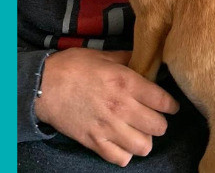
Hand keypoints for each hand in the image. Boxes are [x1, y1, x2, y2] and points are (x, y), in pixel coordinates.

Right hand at [34, 48, 179, 166]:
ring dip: (145, 140)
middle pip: (159, 127)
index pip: (165, 102)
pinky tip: (122, 144)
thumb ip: (129, 59)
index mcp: (128, 84)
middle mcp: (122, 108)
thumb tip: (148, 58)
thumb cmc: (73, 67)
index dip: (172, 105)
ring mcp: (108, 127)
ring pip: (144, 146)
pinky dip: (125, 154)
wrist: (41, 85)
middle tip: (153, 119)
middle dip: (160, 123)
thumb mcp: (104, 56)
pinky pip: (119, 158)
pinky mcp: (93, 141)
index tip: (170, 106)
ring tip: (139, 133)